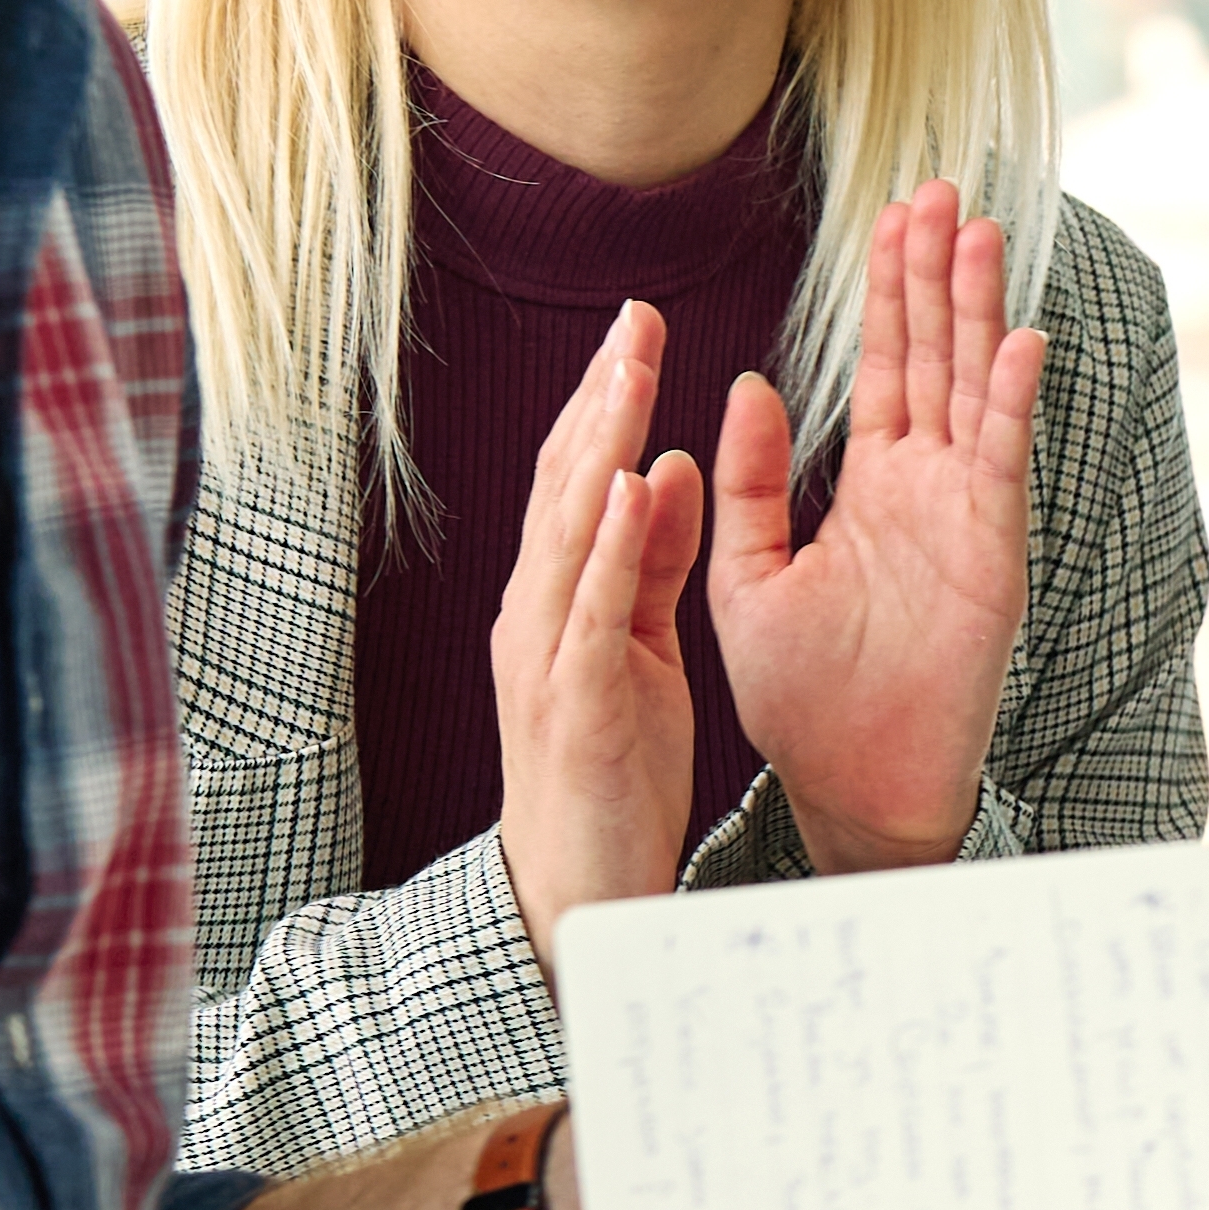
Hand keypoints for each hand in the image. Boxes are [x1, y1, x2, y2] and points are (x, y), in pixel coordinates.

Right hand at [489, 302, 715, 977]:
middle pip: (567, 485)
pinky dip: (617, 543)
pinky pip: (595, 608)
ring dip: (603, 443)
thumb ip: (655, 564)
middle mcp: (537, 612)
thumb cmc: (610, 773)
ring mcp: (547, 654)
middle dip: (602, 398)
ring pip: (571, 529)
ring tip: (633, 369)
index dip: (606, 401)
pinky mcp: (576, 701)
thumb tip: (671, 468)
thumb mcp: (643, 649)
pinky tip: (640, 486)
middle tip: (637, 316)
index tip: (640, 330)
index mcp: (557, 598)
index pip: (580, 480)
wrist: (575, 893)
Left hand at [717, 180, 1045, 876]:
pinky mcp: (989, 552)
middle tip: (939, 188)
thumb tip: (748, 384)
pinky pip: (1000, 463)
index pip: (879, 367)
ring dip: (979, 311)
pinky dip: (1011, 402)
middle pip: (934, 356)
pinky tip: (1019, 340)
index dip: (885, 293)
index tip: (889, 216)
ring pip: (974, 389)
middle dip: (936, 274)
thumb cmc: (802, 697)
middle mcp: (923, 487)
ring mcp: (962, 514)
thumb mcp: (745, 577)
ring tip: (981, 230)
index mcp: (866, 485)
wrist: (850, 784)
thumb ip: (747, 484)